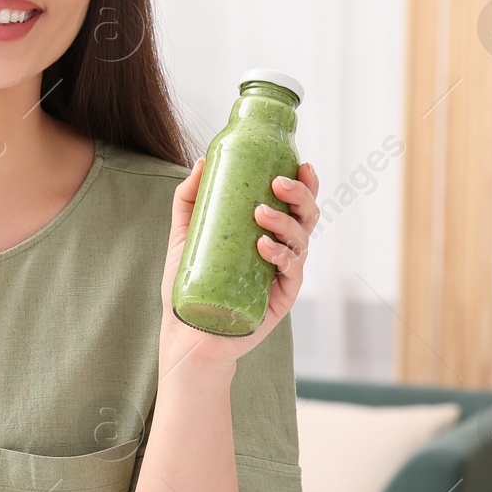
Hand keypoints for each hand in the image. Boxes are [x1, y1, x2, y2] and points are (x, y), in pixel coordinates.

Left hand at [159, 157, 320, 377]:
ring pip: (301, 240)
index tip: (299, 162)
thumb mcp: (184, 234)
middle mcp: (281, 250)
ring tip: (260, 213)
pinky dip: (280, 254)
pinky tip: (264, 245)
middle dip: (300, 194)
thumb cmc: (188, 282)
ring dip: (285, 221)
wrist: (186, 329)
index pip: (295, 203)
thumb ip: (189, 199)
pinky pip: (291, 271)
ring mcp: (283, 274)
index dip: (305, 182)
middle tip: (278, 183)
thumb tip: (201, 162)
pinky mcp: (281, 297)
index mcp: (267, 231)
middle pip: (307, 216)